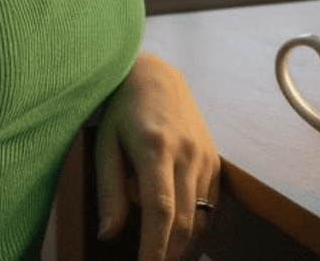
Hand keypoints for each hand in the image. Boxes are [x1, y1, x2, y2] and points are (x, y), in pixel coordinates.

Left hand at [95, 52, 220, 260]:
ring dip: (182, 245)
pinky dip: (198, 228)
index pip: (160, 210)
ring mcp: (204, 155)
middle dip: (168, 255)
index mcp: (156, 148)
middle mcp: (186, 152)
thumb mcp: (105, 145)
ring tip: (161, 254)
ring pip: (200, 217)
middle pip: (184, 221)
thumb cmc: (124, 110)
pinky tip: (179, 237)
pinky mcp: (213, 158)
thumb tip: (108, 234)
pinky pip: (211, 205)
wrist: (156, 76)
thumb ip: (109, 191)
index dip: (154, 248)